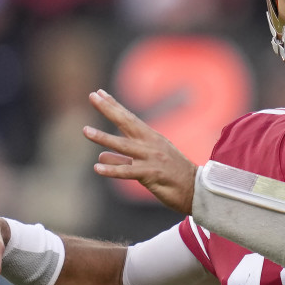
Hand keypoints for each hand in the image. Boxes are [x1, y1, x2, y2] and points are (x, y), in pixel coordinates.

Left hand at [84, 89, 197, 213]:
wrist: (198, 190)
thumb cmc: (174, 177)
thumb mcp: (147, 164)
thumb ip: (122, 160)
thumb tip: (100, 156)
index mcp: (152, 139)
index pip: (129, 119)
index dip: (114, 105)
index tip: (99, 93)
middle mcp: (151, 145)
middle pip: (126, 124)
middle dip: (109, 109)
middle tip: (92, 96)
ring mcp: (152, 159)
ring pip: (124, 146)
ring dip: (104, 138)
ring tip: (86, 131)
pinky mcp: (152, 175)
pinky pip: (129, 172)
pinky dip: (113, 170)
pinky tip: (97, 168)